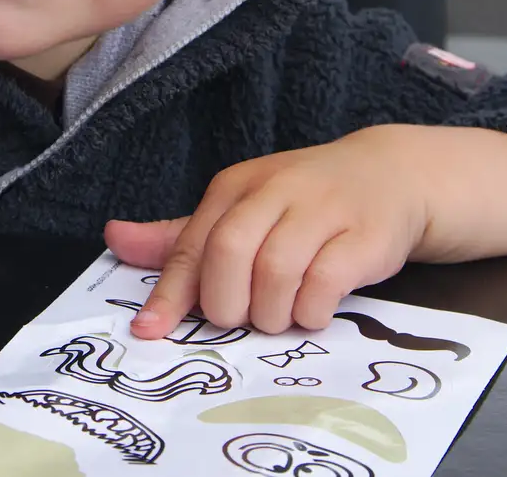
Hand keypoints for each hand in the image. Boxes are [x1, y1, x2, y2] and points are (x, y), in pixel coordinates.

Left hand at [105, 125, 428, 336]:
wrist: (391, 175)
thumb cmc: (304, 203)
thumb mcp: (240, 210)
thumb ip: (182, 237)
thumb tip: (115, 239)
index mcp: (235, 187)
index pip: (192, 244)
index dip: (169, 293)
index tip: (149, 331)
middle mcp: (275, 191)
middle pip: (229, 253)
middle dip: (226, 303)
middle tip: (239, 319)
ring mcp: (322, 210)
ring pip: (276, 270)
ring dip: (271, 312)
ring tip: (278, 315)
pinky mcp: (364, 235)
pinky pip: (326, 281)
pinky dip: (311, 309)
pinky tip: (312, 310)